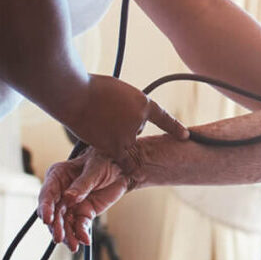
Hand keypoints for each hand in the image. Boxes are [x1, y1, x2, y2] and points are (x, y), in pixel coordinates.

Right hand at [38, 149, 133, 247]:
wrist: (122, 168)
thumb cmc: (105, 161)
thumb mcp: (95, 169)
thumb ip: (82, 184)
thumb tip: (68, 198)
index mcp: (58, 177)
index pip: (47, 194)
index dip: (45, 207)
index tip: (47, 219)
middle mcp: (60, 193)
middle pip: (53, 213)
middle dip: (56, 226)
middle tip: (59, 238)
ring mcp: (71, 205)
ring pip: (64, 224)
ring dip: (67, 235)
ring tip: (73, 246)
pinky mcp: (83, 213)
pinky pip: (79, 226)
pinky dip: (81, 234)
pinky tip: (85, 241)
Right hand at [61, 75, 188, 161]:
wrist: (74, 95)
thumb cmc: (92, 88)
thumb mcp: (118, 90)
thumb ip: (126, 106)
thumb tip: (123, 119)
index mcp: (144, 103)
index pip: (163, 117)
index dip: (175, 127)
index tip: (186, 136)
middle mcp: (140, 120)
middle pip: (137, 129)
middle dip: (124, 124)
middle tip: (105, 114)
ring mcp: (128, 135)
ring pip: (127, 143)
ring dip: (116, 137)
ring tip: (99, 125)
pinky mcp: (113, 148)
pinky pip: (124, 160)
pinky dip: (126, 164)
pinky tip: (129, 171)